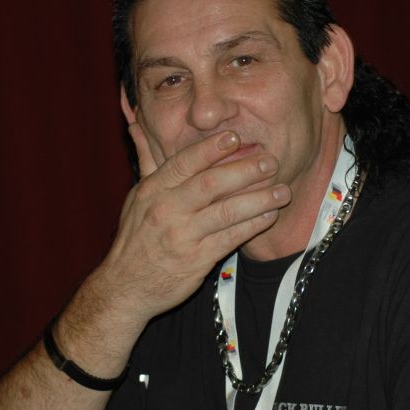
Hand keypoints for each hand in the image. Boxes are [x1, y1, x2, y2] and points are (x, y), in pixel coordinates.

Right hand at [91, 122, 290, 326]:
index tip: (236, 137)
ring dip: (258, 199)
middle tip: (271, 161)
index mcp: (152, 190)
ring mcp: (181, 236)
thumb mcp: (136, 198)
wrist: (126, 288)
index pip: (184, 162)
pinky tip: (270, 216)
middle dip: (245, 170)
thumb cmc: (136, 238)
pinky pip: (230, 238)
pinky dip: (252, 226)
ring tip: (282, 191)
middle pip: (211, 184)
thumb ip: (147, 160)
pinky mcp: (196, 260)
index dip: (211, 148)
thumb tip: (137, 121)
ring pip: (226, 212)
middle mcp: (166, 210)